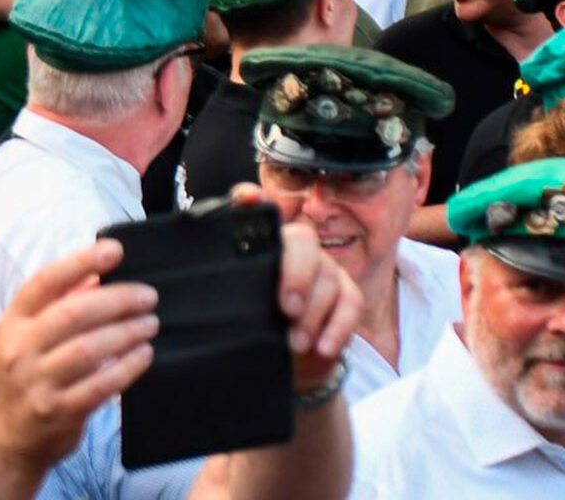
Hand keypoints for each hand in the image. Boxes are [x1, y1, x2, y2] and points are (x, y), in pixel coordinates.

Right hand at [0, 240, 158, 470]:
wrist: (4, 438)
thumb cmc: (22, 377)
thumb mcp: (26, 336)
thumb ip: (58, 305)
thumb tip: (95, 275)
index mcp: (12, 322)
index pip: (44, 283)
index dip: (80, 262)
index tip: (113, 251)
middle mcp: (20, 349)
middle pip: (72, 314)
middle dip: (116, 300)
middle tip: (147, 296)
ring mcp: (37, 382)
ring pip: (89, 350)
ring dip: (127, 333)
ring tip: (150, 323)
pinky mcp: (58, 412)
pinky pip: (100, 386)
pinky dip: (127, 367)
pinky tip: (144, 355)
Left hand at [226, 185, 361, 388]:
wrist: (287, 364)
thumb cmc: (255, 332)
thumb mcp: (236, 316)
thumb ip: (230, 296)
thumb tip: (213, 294)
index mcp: (258, 247)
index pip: (252, 210)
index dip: (249, 200)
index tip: (245, 200)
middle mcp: (292, 249)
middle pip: (302, 240)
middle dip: (297, 274)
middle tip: (287, 309)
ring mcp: (322, 267)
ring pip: (328, 275)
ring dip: (313, 314)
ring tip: (295, 343)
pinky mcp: (346, 293)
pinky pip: (351, 302)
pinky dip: (338, 327)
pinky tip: (322, 347)